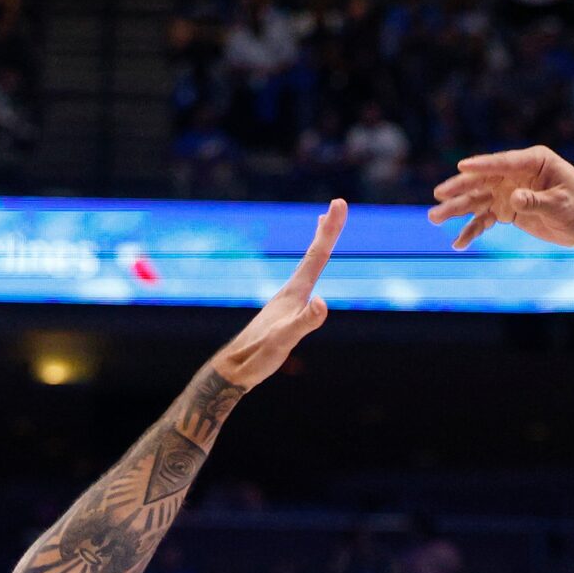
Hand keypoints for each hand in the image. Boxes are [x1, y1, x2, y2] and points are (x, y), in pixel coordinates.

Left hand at [213, 198, 345, 387]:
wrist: (234, 369)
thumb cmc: (258, 356)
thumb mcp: (285, 340)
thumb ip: (304, 321)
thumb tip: (323, 302)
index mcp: (293, 293)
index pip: (316, 256)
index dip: (330, 231)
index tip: (339, 203)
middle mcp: (290, 292)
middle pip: (313, 255)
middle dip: (328, 230)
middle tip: (338, 205)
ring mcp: (287, 301)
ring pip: (306, 266)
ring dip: (318, 245)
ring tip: (322, 225)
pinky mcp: (284, 312)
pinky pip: (303, 282)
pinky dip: (310, 269)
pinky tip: (309, 278)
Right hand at [428, 144, 573, 249]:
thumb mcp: (561, 204)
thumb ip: (536, 201)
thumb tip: (512, 199)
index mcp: (533, 161)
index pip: (503, 162)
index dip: (483, 165)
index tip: (462, 166)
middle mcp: (516, 174)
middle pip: (482, 180)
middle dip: (460, 188)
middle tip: (439, 195)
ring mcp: (508, 192)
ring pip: (478, 200)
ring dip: (457, 209)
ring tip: (434, 218)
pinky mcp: (507, 210)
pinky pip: (484, 219)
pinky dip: (472, 230)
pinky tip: (458, 243)